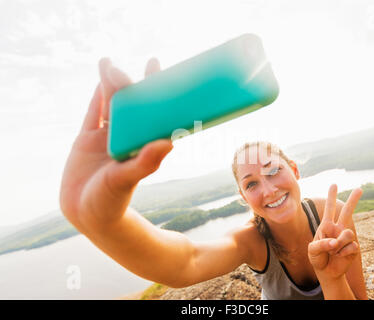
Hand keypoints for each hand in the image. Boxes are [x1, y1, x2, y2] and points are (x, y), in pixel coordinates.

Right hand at [59, 57, 172, 230]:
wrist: (84, 213)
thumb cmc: (110, 202)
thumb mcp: (125, 180)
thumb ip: (145, 162)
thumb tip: (170, 141)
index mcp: (142, 146)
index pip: (158, 117)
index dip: (166, 98)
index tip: (177, 81)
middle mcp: (127, 139)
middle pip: (137, 106)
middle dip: (141, 84)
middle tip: (153, 61)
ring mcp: (107, 138)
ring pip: (112, 105)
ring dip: (114, 84)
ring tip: (111, 62)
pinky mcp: (87, 140)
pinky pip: (93, 114)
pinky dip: (97, 97)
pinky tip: (101, 80)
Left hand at [308, 184, 362, 281]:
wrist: (326, 271)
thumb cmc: (317, 257)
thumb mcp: (312, 250)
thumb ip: (321, 244)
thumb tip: (335, 242)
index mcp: (326, 226)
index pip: (330, 209)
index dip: (332, 197)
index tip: (334, 184)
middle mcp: (338, 229)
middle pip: (347, 212)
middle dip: (353, 200)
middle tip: (360, 188)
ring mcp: (346, 238)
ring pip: (348, 233)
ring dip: (339, 244)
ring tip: (333, 251)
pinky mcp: (353, 248)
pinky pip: (351, 246)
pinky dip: (342, 253)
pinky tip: (339, 256)